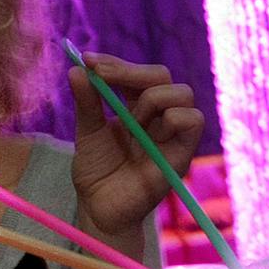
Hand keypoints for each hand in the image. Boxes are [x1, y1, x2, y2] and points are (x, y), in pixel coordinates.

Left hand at [68, 55, 204, 237]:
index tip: (87, 60)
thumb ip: (87, 103)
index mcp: (134, 107)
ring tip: (131, 122)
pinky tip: (149, 132)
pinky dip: (173, 117)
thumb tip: (76, 69)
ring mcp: (171, 133)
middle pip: (161, 75)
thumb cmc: (96, 173)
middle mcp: (157, 116)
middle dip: (130, 71)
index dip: (115, 62)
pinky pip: (193, 120)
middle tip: (101, 75)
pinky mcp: (182, 153)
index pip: (135, 73)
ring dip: (152, 98)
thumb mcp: (86, 133)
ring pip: (182, 93)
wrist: (100, 209)